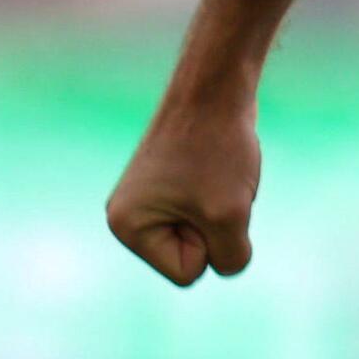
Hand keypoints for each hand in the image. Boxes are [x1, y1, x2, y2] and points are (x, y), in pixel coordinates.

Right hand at [106, 87, 262, 285]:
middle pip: (195, 255)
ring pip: (207, 232)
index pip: (188, 273)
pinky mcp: (170, 183)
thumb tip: (226, 262)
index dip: (211, 240)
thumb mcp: (230, 216)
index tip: (205, 196)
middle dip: (217, 224)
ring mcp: (149, 198)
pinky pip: (210, 209)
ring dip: (226, 207)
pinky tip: (219, 162)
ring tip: (217, 170)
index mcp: (127, 227)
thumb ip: (231, 257)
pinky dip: (225, 191)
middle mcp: (127, 216)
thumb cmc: (218, 148)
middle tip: (214, 181)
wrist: (216, 85)